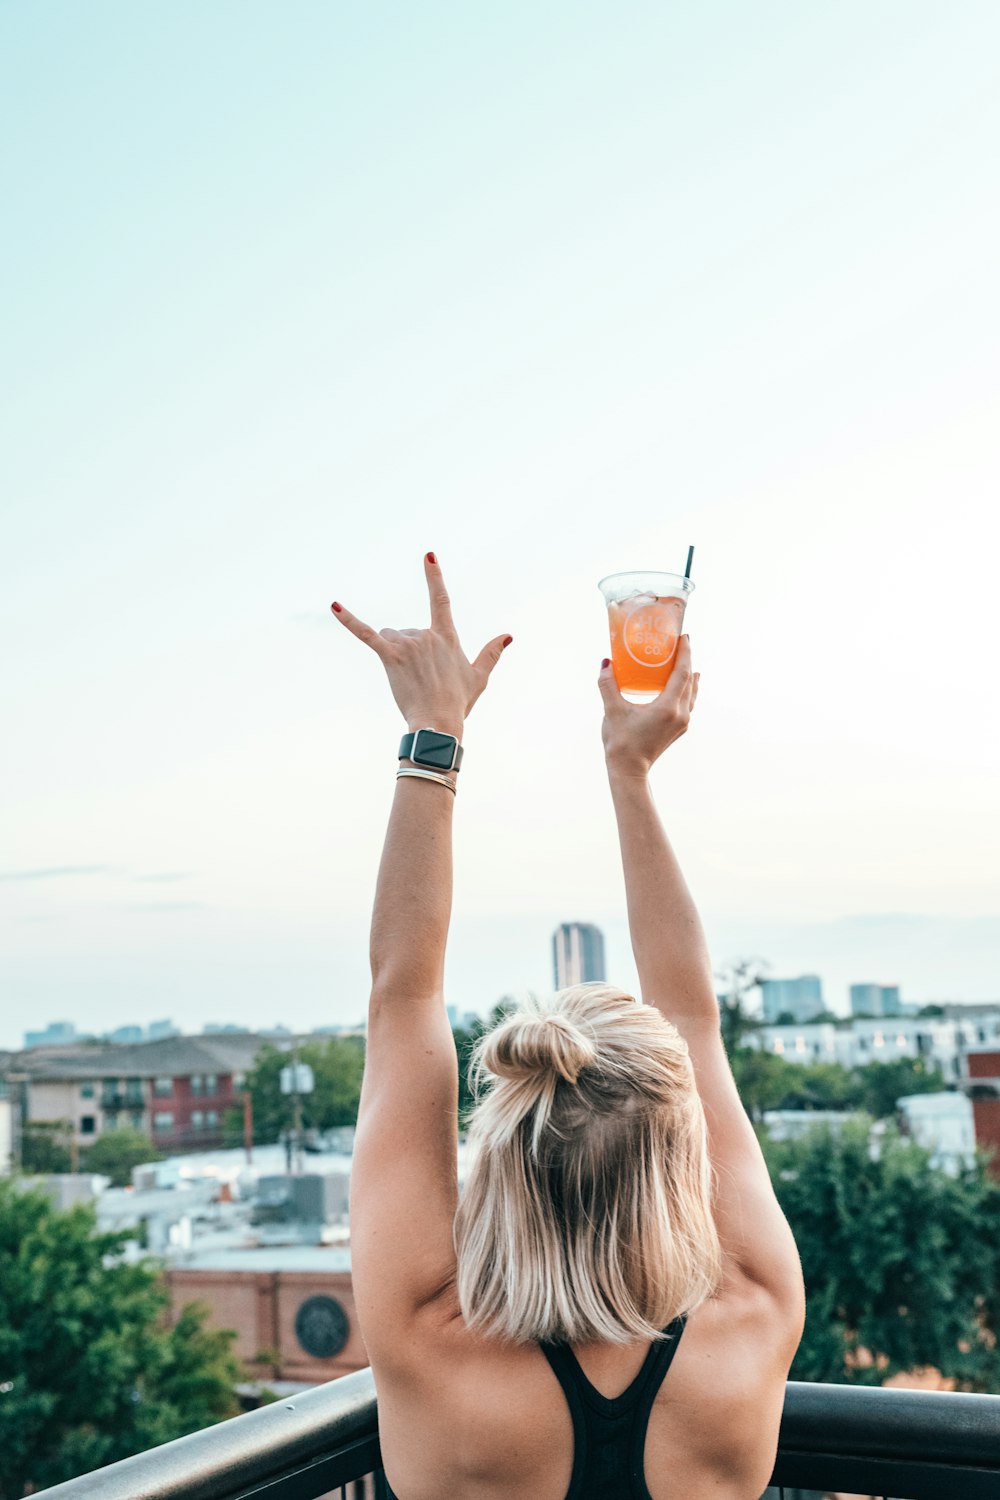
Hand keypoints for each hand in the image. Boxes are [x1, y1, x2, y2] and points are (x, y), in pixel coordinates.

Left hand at [331, 553, 510, 733]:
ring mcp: (408, 644)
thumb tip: (507, 635)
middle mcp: (427, 635)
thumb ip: (491, 653)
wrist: (438, 722)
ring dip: (394, 654)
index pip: (441, 599)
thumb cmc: (457, 703)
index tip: (428, 556)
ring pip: (390, 637)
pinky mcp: (389, 656)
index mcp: (446, 637)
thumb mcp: (479, 677)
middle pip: (407, 631)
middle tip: (420, 681)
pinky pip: (365, 634)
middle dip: (409, 653)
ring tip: (406, 680)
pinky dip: (349, 620)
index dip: (434, 577)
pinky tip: (333, 606)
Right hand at [598, 636, 699, 776]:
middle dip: (687, 660)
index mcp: (667, 708)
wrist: (628, 769)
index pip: (682, 673)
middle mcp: (680, 714)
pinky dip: (687, 690)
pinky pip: (688, 703)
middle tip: (681, 644)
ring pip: (691, 693)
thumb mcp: (612, 710)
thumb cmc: (620, 741)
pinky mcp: (679, 729)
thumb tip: (606, 663)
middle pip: (689, 681)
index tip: (684, 637)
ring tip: (687, 662)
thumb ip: (608, 684)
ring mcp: (682, 723)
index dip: (685, 653)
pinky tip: (683, 687)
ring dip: (690, 676)